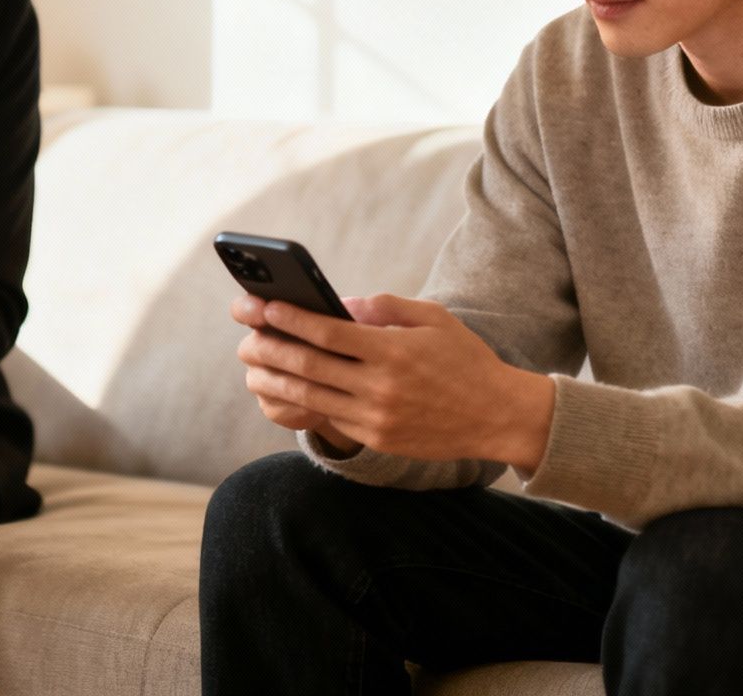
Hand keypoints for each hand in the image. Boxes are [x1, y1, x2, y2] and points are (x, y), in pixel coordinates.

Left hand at [241, 292, 555, 469]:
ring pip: (311, 396)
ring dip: (275, 379)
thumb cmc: (464, 359)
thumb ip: (385, 308)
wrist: (497, 416)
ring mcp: (376, 417)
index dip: (290, 318)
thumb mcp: (433, 318)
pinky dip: (301, 402)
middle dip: (270, 347)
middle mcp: (380, 386)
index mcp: (393, 350)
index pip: (327, 331)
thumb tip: (341, 304)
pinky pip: (329, 417)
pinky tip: (282, 389)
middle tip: (244, 336)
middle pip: (309, 365)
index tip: (264, 306)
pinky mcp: (377, 439)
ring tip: (252, 364)